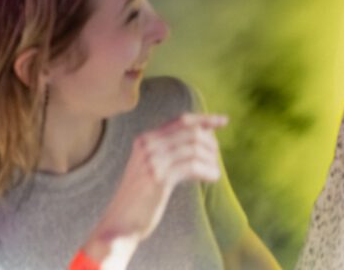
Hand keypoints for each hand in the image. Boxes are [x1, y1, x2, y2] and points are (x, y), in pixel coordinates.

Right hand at [82, 113, 226, 267]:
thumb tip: (206, 132)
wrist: (120, 223)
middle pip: (192, 133)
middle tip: (216, 159)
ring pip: (195, 149)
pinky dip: (207, 171)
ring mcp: (151, 160)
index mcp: (144, 139)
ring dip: (210, 160)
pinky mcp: (158, 177)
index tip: (223, 121)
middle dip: (210, 144)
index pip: (181, 120)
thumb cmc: (141, 196)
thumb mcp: (151, 166)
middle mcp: (147, 145)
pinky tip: (212, 178)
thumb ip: (171, 149)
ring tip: (214, 172)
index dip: (205, 119)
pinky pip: (193, 166)